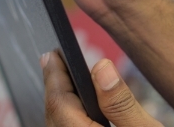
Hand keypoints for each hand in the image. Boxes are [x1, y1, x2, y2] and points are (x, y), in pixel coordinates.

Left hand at [42, 51, 162, 126]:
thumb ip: (120, 102)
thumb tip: (101, 67)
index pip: (59, 103)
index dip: (55, 76)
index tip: (52, 54)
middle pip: (54, 114)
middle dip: (54, 86)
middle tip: (53, 59)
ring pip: (58, 124)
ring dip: (60, 103)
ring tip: (62, 79)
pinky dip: (68, 116)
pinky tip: (77, 107)